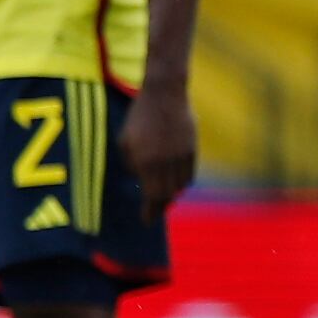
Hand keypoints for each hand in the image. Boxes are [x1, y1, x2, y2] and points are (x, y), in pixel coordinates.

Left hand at [121, 80, 197, 215]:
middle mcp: (165, 163)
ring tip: (163, 201)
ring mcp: (181, 157)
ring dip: (171, 196)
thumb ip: (130, 163)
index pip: (151, 195)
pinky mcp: (193, 150)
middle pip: (167, 195)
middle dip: (159, 207)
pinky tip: (176, 186)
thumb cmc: (139, 116)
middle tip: (153, 214)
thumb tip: (138, 179)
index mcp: (145, 161)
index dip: (149, 211)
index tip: (146, 222)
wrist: (165, 95)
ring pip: (179, 187)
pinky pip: (189, 175)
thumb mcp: (125, 140)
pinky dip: (182, 184)